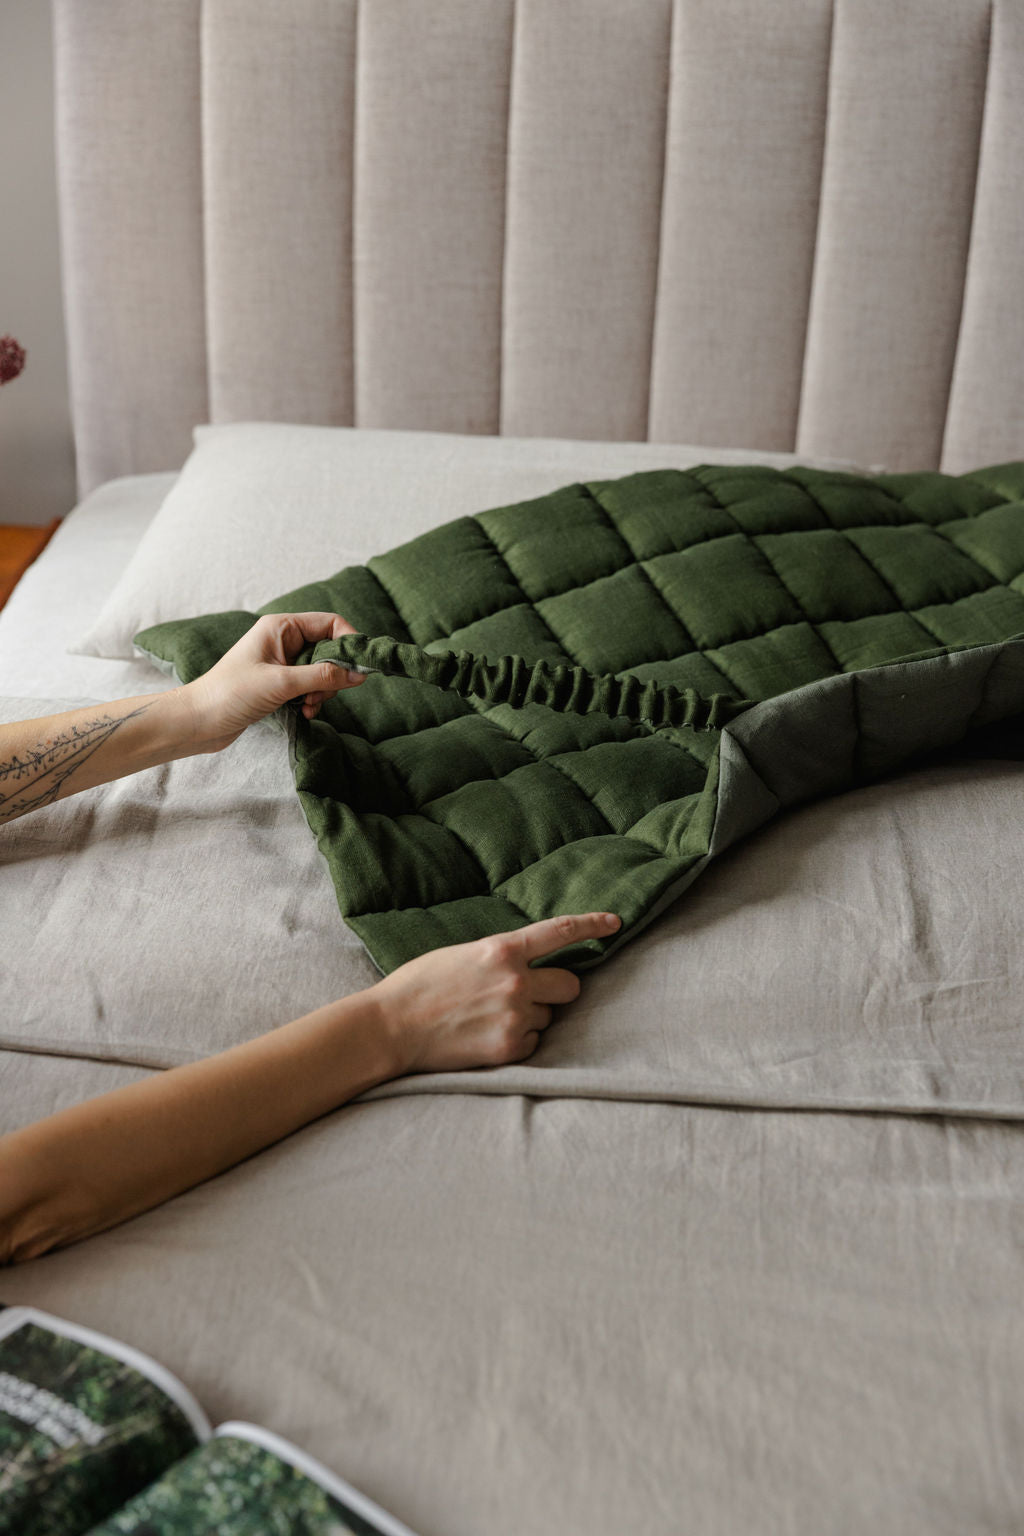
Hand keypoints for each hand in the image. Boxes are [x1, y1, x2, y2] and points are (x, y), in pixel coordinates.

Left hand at [182, 612, 367, 751]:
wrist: (199, 721)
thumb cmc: (231, 694)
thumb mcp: (282, 683)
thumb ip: (323, 677)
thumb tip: (359, 674)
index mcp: (281, 627)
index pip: (330, 623)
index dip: (349, 642)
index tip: (359, 669)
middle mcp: (283, 640)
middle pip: (329, 649)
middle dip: (332, 674)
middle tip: (321, 694)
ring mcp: (281, 662)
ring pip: (322, 671)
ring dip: (322, 691)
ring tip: (307, 705)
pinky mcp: (279, 683)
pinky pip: (309, 686)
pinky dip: (312, 699)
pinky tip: (302, 712)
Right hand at [372, 912, 621, 1072]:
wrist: (391, 1026)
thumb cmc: (420, 985)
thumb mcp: (463, 953)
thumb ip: (501, 956)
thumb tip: (529, 963)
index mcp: (502, 949)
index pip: (561, 932)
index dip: (593, 925)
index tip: (615, 924)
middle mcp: (516, 981)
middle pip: (570, 985)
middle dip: (555, 990)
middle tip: (529, 995)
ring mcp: (515, 1016)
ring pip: (549, 1017)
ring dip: (531, 1017)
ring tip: (490, 1018)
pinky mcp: (509, 1048)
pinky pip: (534, 1042)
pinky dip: (518, 1040)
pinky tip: (486, 1036)